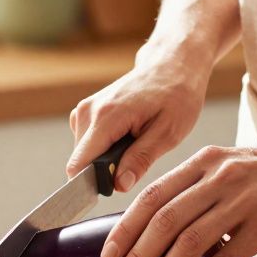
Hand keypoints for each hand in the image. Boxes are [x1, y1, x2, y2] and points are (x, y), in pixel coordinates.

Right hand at [68, 47, 211, 191]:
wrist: (172, 65)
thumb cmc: (176, 95)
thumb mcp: (168, 132)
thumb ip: (141, 159)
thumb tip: (119, 185)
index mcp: (106, 117)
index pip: (80, 164)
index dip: (90, 185)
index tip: (111, 191)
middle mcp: (88, 111)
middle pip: (82, 162)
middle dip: (105, 172)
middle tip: (138, 163)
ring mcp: (85, 109)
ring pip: (84, 154)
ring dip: (106, 160)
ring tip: (136, 145)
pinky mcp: (87, 111)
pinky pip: (87, 143)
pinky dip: (105, 148)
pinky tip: (128, 138)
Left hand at [100, 139, 256, 256]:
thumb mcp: (233, 167)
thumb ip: (199, 188)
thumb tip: (163, 224)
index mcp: (204, 162)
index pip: (152, 196)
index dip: (125, 227)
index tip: (108, 253)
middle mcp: (218, 177)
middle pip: (163, 220)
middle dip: (136, 255)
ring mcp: (243, 200)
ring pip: (189, 242)